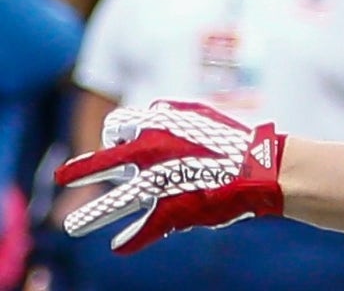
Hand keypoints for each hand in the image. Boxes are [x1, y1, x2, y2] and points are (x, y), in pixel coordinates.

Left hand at [53, 100, 284, 253]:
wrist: (264, 167)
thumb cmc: (235, 141)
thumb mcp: (200, 117)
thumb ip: (172, 115)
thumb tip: (153, 112)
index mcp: (159, 125)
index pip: (118, 127)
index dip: (113, 137)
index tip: (111, 145)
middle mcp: (153, 151)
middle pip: (106, 163)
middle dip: (82, 170)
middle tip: (64, 178)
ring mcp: (160, 182)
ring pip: (117, 201)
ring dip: (93, 215)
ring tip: (72, 227)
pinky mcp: (173, 210)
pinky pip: (146, 227)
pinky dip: (132, 239)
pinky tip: (120, 246)